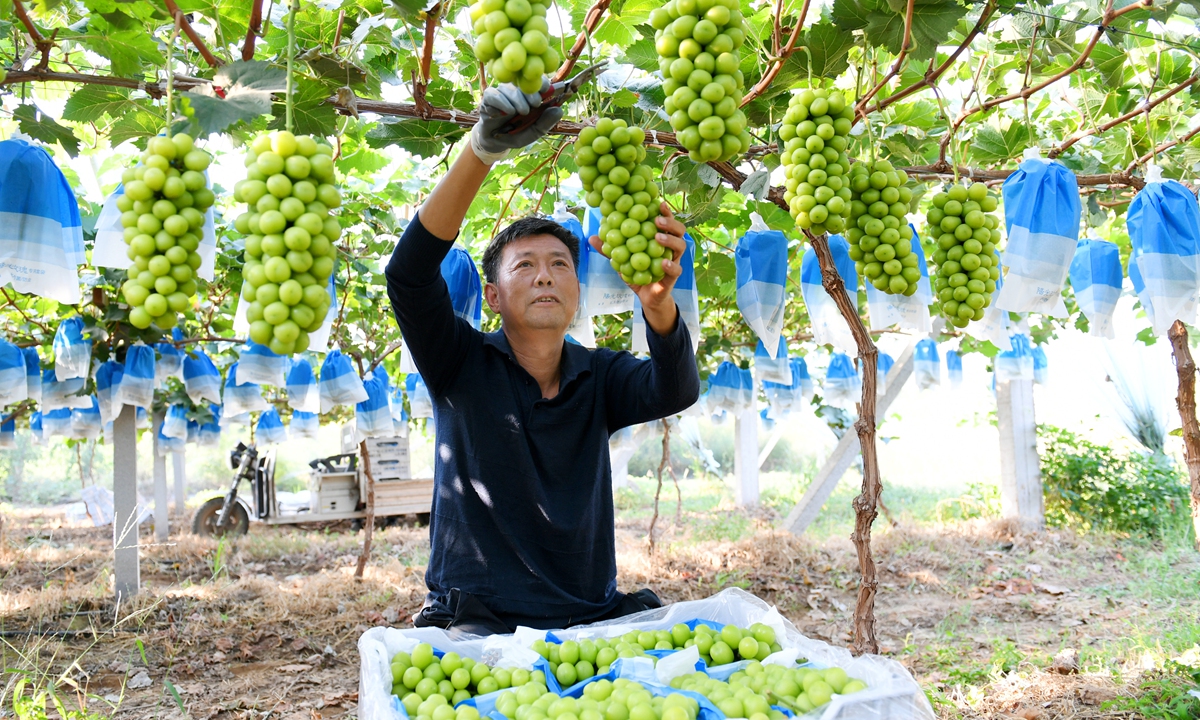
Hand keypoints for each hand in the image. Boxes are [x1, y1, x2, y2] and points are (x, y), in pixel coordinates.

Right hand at [471, 80, 563, 163]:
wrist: (496, 142)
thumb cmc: (516, 133)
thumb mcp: (534, 132)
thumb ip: (545, 122)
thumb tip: (559, 110)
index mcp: (528, 95)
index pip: (536, 81)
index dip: (542, 83)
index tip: (547, 90)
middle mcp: (515, 90)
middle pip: (523, 83)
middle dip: (531, 93)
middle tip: (535, 104)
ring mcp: (501, 92)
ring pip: (510, 89)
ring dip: (518, 100)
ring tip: (523, 112)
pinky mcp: (488, 98)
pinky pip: (495, 95)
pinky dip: (503, 103)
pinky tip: (509, 112)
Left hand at [589, 202, 687, 335]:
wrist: (647, 297)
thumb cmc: (637, 273)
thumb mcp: (622, 260)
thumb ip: (610, 248)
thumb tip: (592, 237)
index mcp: (660, 239)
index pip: (665, 221)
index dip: (664, 211)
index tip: (658, 202)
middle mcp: (670, 247)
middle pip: (678, 230)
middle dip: (670, 223)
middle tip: (656, 220)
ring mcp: (674, 261)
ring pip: (681, 246)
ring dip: (670, 240)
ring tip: (658, 237)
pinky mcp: (673, 277)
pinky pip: (676, 269)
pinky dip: (670, 265)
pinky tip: (663, 262)